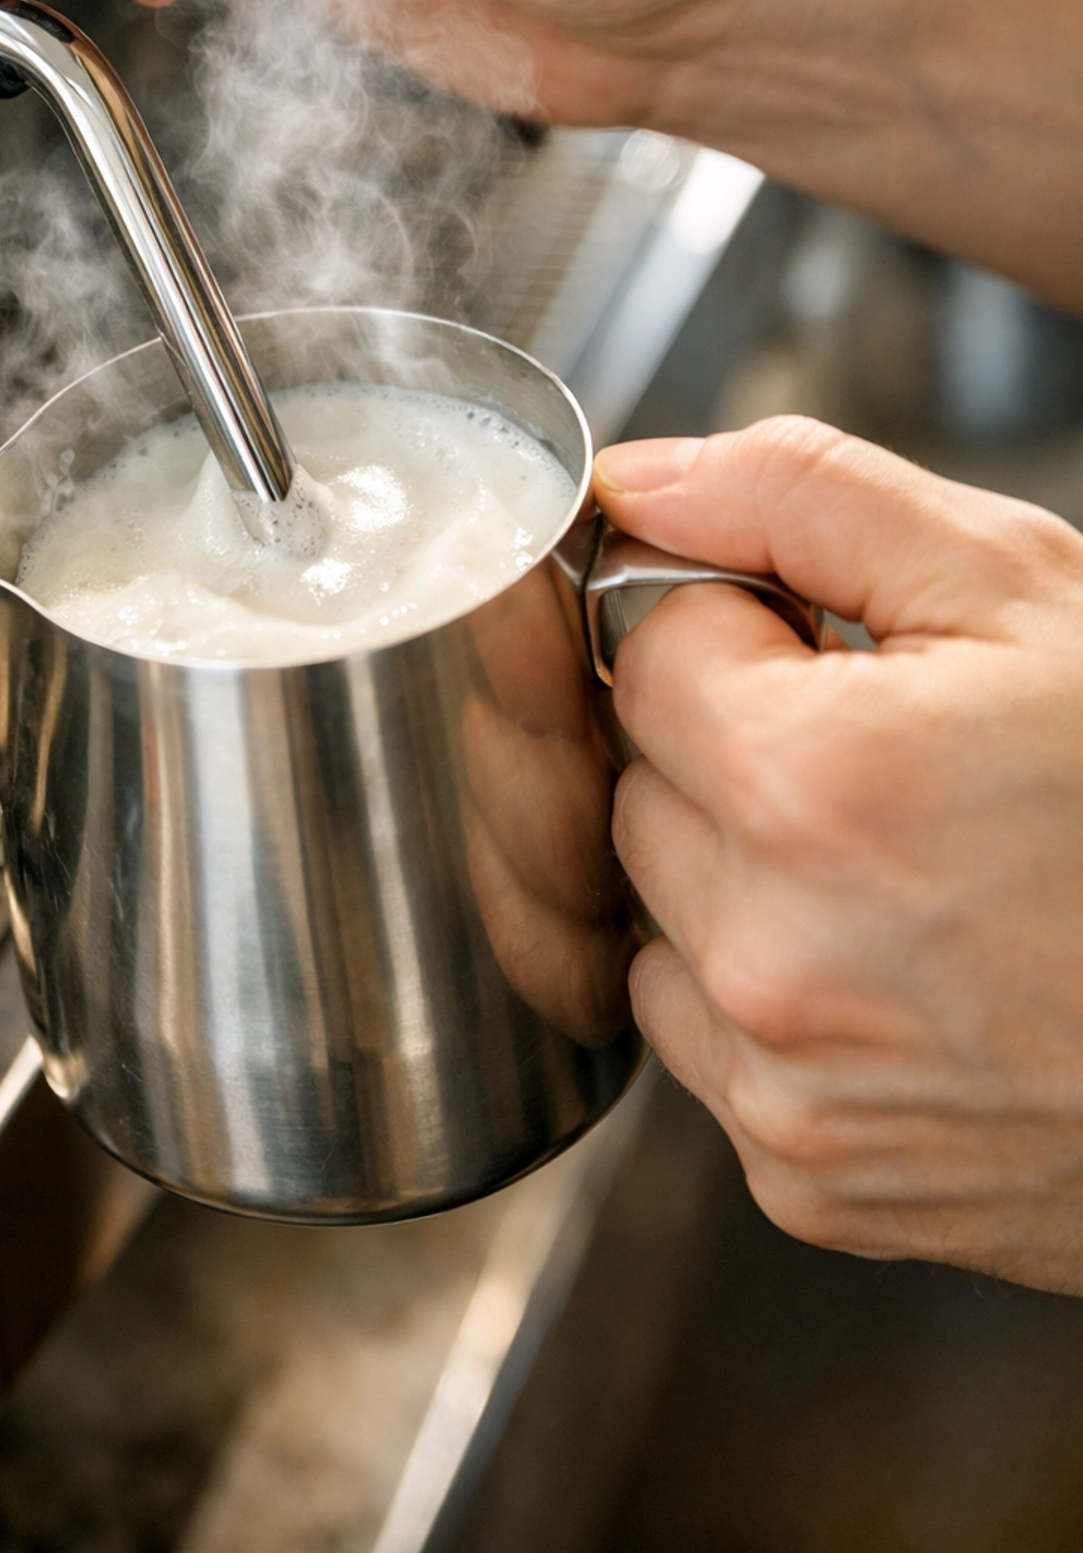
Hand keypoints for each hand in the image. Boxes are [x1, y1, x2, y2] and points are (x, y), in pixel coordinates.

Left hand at [589, 415, 1082, 1293]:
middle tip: (889, 760)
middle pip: (639, 780)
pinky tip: (899, 970)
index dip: (743, 627)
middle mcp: (768, 953)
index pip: (644, 642)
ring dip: (737, 875)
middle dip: (734, 746)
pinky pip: (704, 1040)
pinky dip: (770, 995)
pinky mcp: (804, 1179)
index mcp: (807, 782)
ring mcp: (781, 1084)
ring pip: (655, 912)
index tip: (828, 650)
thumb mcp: (1022, 591)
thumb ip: (801, 497)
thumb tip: (636, 479)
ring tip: (904, 870)